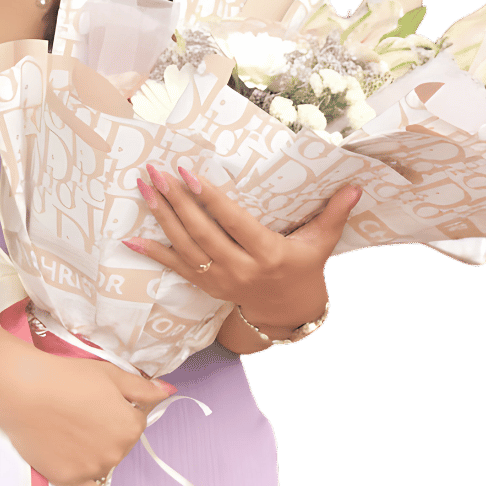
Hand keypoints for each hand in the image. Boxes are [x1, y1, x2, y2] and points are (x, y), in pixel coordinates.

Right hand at [0, 350, 175, 485]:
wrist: (23, 391)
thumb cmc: (66, 377)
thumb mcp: (110, 375)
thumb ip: (142, 388)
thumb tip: (168, 392)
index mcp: (130, 426)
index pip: (136, 420)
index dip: (120, 407)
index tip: (101, 398)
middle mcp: (116, 452)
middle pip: (122, 442)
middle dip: (109, 428)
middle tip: (82, 410)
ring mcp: (93, 469)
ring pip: (105, 461)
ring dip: (97, 450)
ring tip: (72, 428)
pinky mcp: (69, 479)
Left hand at [127, 164, 362, 334]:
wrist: (289, 313)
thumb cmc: (305, 269)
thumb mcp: (322, 244)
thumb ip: (335, 214)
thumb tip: (355, 186)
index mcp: (267, 254)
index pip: (233, 222)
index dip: (209, 199)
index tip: (188, 174)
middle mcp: (240, 269)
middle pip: (202, 233)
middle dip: (176, 201)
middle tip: (156, 172)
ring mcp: (220, 280)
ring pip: (185, 247)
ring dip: (162, 217)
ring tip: (144, 189)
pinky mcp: (207, 286)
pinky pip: (176, 268)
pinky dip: (153, 252)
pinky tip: (130, 238)